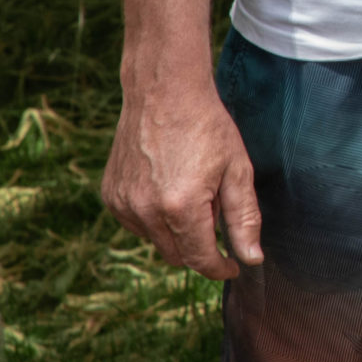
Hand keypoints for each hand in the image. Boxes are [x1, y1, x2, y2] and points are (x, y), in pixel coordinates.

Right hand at [102, 69, 262, 279]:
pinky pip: (136, 223)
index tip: (234, 264)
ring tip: (193, 190)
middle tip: (217, 217)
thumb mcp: (237, 170)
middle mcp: (145, 211)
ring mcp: (123, 204)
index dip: (220, 267)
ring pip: (156, 241)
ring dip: (177, 231)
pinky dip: (155, 218)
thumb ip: (244, 218)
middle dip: (200, 248)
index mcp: (180, 207)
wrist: (164, 93)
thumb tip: (251, 259)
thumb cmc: (207, 128)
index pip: (200, 259)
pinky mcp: (110, 195)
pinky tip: (169, 186)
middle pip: (176, 255)